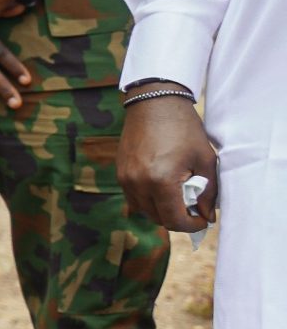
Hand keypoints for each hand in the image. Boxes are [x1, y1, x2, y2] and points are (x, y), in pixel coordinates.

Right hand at [119, 92, 219, 232]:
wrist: (154, 103)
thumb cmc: (184, 129)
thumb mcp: (205, 160)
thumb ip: (208, 192)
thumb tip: (206, 214)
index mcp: (161, 181)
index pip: (174, 220)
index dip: (192, 225)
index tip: (202, 220)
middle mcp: (138, 183)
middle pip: (157, 218)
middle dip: (177, 219)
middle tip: (192, 208)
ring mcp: (125, 178)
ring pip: (143, 210)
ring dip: (161, 210)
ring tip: (177, 198)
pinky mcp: (120, 171)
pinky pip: (133, 196)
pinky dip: (148, 199)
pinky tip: (161, 187)